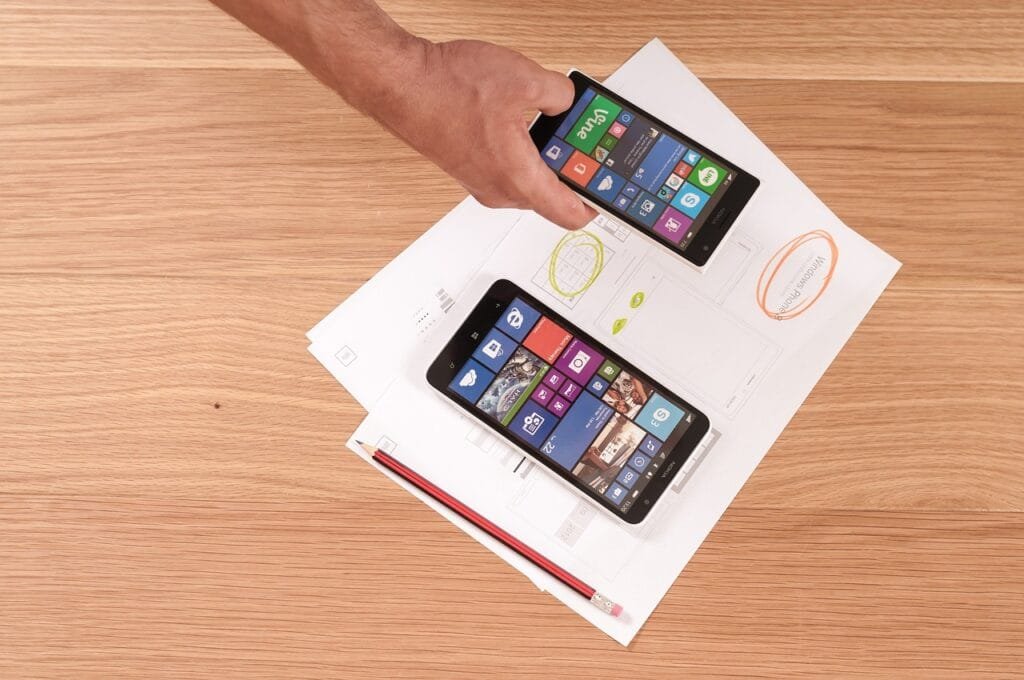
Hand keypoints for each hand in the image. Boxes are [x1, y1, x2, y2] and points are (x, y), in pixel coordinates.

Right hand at [360, 39, 596, 229]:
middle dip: (573, 170)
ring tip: (555, 125)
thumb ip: (559, 95)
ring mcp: (481, 183)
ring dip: (545, 157)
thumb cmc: (447, 90)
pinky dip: (521, 152)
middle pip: (552, 195)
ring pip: (528, 180)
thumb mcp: (524, 79)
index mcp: (519, 179)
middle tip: (588, 144)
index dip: (597, 207)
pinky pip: (507, 170)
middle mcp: (499, 191)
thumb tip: (567, 101)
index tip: (612, 196)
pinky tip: (521, 121)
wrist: (400, 85)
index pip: (571, 215)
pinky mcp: (468, 170)